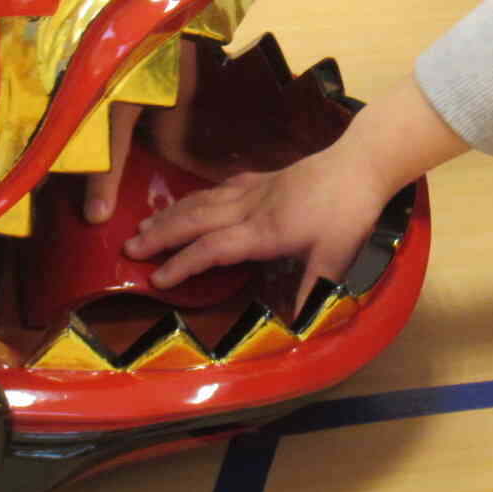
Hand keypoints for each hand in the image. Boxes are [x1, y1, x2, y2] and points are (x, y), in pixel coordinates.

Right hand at [125, 148, 392, 315]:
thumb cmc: (350, 212)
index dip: (184, 265)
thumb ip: (311, 291)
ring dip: (173, 213)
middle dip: (162, 235)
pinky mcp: (268, 177)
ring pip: (205, 200)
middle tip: (129, 249)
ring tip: (145, 225)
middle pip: (197, 220)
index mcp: (264, 231)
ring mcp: (258, 189)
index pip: (213, 248)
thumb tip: (296, 329)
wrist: (363, 162)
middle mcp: (252, 207)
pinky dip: (203, 195)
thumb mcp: (336, 257)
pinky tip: (198, 199)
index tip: (157, 280)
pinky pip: (224, 187)